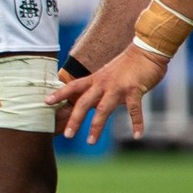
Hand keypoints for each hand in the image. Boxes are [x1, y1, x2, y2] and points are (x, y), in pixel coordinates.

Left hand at [47, 46, 166, 141]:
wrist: (146, 51)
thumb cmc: (127, 65)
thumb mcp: (107, 75)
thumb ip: (98, 89)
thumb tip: (89, 103)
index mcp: (95, 79)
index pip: (73, 86)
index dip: (59, 94)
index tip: (46, 102)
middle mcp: (103, 83)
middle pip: (84, 102)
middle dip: (75, 119)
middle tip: (67, 135)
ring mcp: (118, 87)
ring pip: (103, 109)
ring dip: (96, 126)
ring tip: (90, 141)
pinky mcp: (134, 90)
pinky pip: (134, 110)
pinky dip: (137, 123)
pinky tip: (137, 135)